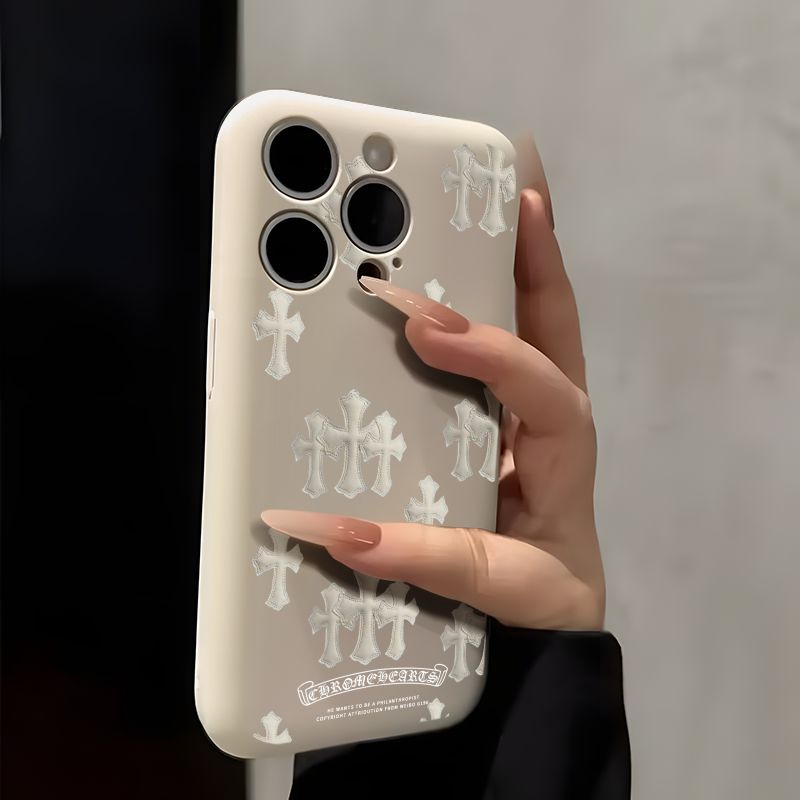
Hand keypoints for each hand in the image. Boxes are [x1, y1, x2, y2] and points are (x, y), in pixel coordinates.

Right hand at [263, 187, 604, 630]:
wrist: (547, 618)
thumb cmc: (540, 595)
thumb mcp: (503, 585)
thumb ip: (431, 561)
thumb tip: (339, 531)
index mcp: (563, 445)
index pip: (541, 382)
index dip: (489, 350)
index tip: (425, 323)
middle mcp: (548, 410)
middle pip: (550, 316)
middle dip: (532, 247)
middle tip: (509, 178)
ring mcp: (519, 407)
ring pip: (524, 319)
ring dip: (504, 257)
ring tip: (472, 199)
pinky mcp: (490, 413)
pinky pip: (487, 346)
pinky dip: (471, 299)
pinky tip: (432, 269)